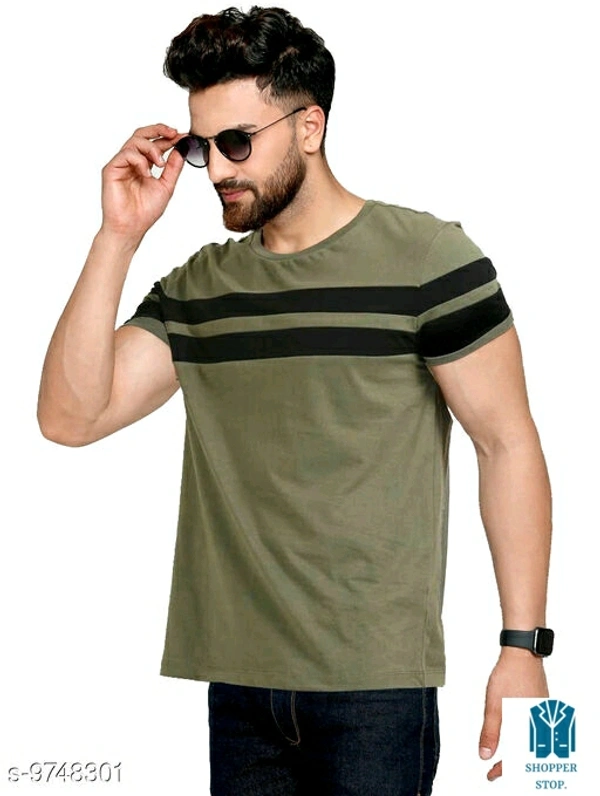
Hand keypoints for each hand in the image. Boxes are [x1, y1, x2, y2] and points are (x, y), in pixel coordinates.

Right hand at [100, 123, 185, 239]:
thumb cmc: (145, 212)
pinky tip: (147, 173)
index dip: (168, 138)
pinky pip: (126, 154)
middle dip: (159, 130)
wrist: (132, 228)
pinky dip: (139, 160)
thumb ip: (173, 168)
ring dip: (151, 148)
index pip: (155, 144)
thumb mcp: (166, 186)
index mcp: (144, 165)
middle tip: (173, 133)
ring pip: (134, 141)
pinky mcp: (111, 169)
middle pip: (142, 135)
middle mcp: (131, 162)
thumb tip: (181, 150)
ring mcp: (121, 164)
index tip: (183, 136)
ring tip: (160, 163)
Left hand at [479, 647, 548, 780]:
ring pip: (531, 740)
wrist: (522, 653)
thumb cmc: (509, 676)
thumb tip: (485, 754)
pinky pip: (533, 727)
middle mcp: (539, 723)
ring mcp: (541, 713)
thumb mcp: (494, 706)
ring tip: (503, 755)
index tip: (490, 774)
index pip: (519, 758)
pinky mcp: (540, 704)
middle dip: (512, 763)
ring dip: (518, 750)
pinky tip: (515, 734)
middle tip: (495, 769)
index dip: (503, 769)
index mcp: (529, 726)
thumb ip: (491, 732)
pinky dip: (523, 736)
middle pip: (527, 753)